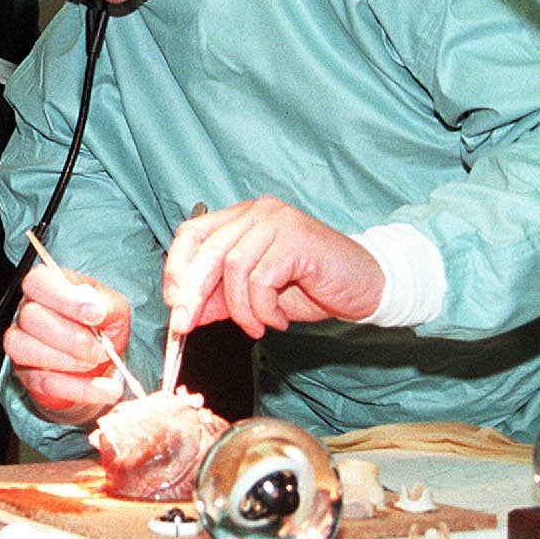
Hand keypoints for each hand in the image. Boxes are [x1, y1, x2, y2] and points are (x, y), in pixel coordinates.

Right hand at [2, 263, 133, 425]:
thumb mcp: (114, 309)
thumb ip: (106, 305)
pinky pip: (43, 382)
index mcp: (48, 286)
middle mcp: (28, 311)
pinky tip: (103, 389)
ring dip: (67, 361)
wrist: (103, 362)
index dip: (64, 298)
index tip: (95, 315)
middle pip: (30, 316)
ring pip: (23, 348)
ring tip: (96, 364)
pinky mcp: (28, 374)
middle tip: (101, 349)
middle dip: (70, 337)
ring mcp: (22, 343)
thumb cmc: (103, 327)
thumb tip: (95, 308)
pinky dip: (78, 389)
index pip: (38, 281)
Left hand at [162, 196, 382, 339]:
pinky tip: (278, 320)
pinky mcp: (296, 240)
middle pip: (207, 249)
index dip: (176, 267)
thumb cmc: (312, 286)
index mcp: (243, 217)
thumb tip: (183, 313)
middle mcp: (257, 212)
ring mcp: (278, 222)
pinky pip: (261, 279)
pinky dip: (263, 309)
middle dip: (192, 292)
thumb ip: (220, 298)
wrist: (366, 286)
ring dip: (240, 308)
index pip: (193, 233)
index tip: (173, 302)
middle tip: (186, 325)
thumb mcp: (256, 295)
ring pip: (233, 267)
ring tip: (258, 326)